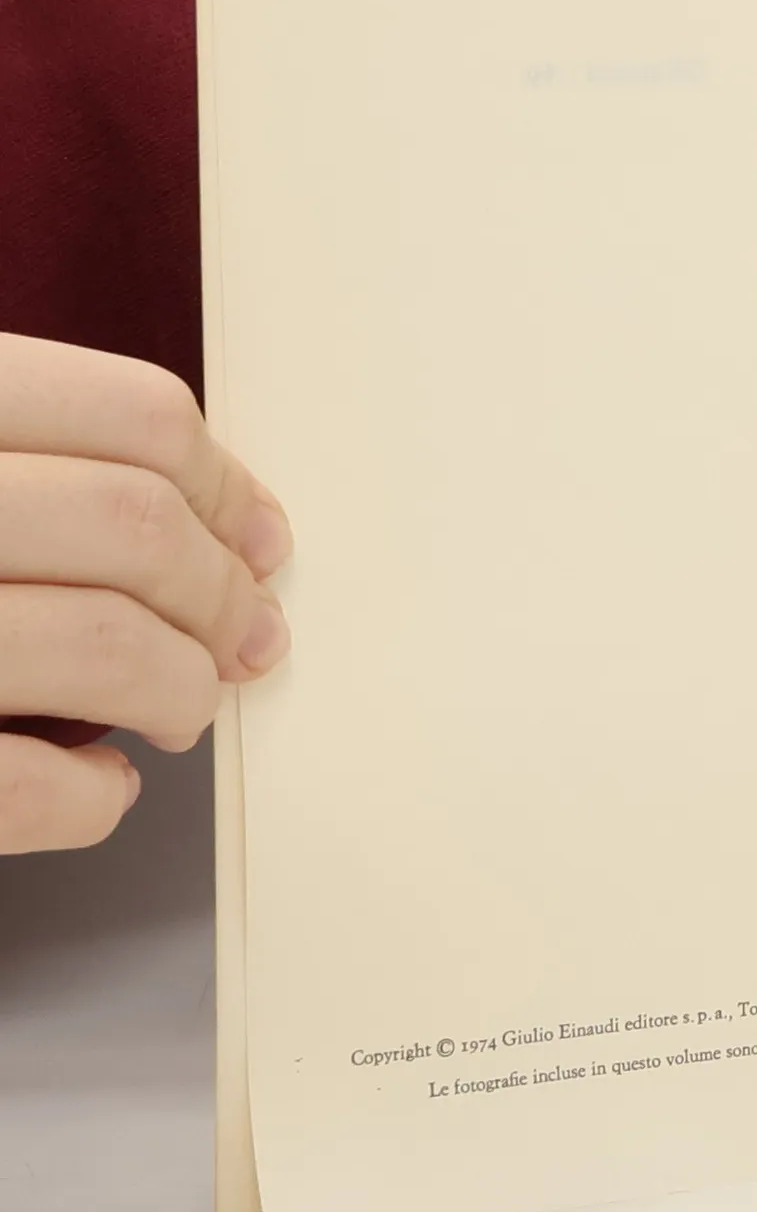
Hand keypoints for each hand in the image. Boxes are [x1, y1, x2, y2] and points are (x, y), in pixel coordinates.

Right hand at [0, 334, 291, 854]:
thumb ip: (46, 466)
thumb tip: (230, 528)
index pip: (134, 414)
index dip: (229, 488)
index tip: (269, 541)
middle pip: (137, 525)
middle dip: (223, 595)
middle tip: (253, 639)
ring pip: (107, 644)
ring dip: (180, 687)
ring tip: (179, 707)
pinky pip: (33, 786)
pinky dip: (91, 797)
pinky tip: (95, 782)